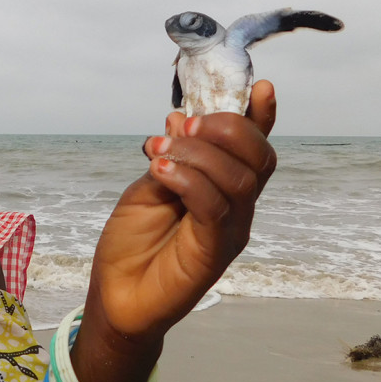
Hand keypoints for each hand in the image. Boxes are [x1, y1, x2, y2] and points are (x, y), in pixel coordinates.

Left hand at [86, 80, 276, 341]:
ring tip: (159, 152)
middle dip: (226, 129)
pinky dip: (190, 180)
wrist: (117, 295)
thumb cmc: (132, 243)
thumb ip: (170, 156)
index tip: (262, 86)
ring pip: (239, 179)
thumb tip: (179, 117)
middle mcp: (235, 207)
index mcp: (222, 187)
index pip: (252, 148)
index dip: (261, 117)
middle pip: (259, 158)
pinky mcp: (213, 252)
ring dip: (198, 153)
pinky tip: (161, 171)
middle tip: (182, 127)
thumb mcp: (147, 187)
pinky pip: (215, 207)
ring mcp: (229, 230)